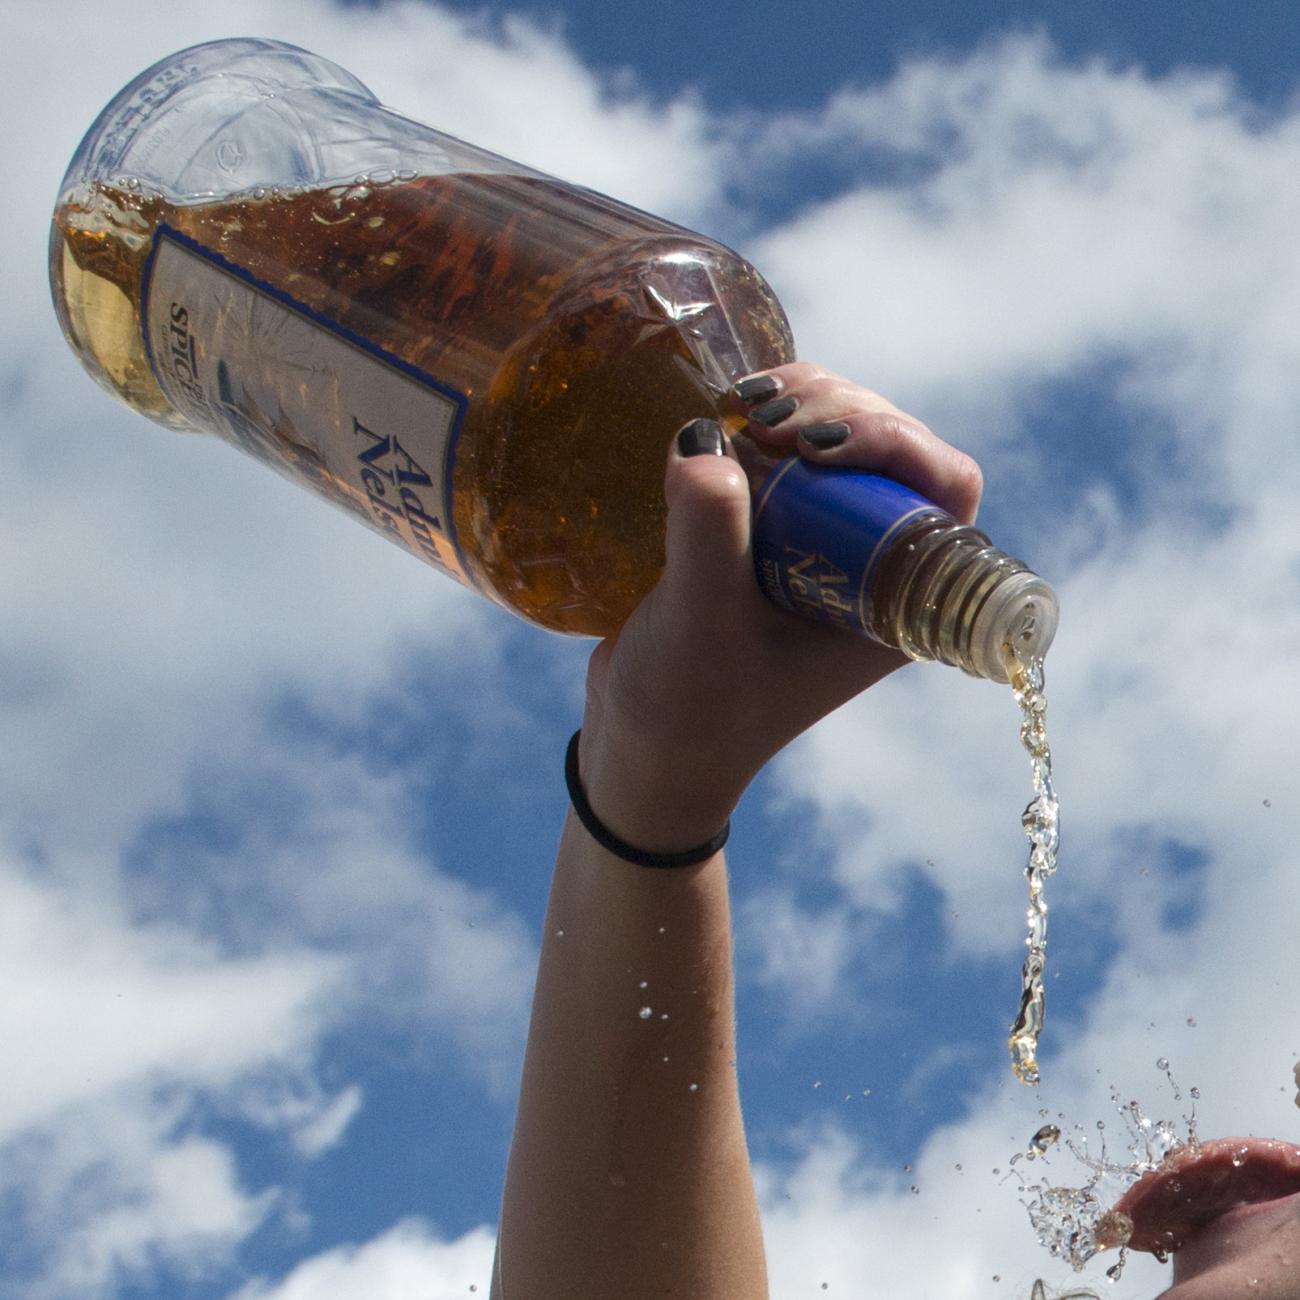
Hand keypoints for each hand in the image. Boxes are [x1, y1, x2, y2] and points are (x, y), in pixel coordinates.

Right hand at [576, 362, 982, 854]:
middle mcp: (869, 570)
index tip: (814, 442)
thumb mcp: (700, 627)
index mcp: (893, 604)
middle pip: (894, 450)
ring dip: (800, 403)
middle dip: (837, 411)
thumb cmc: (685, 710)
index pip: (944, 491)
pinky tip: (721, 417)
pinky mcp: (769, 533)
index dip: (896, 443)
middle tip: (762, 420)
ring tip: (737, 411)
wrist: (637, 746)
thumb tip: (703, 442)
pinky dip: (760, 420)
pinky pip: (787, 454)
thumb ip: (708, 538)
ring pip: (842, 438)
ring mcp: (819, 547)